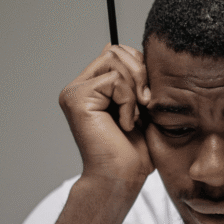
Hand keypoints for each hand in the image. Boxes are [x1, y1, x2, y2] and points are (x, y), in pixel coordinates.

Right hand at [59, 44, 153, 187]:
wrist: (121, 177)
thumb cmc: (133, 151)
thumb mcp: (140, 106)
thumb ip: (132, 79)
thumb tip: (115, 46)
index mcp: (92, 87)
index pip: (118, 53)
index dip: (140, 67)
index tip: (148, 97)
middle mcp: (78, 87)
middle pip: (117, 51)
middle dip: (141, 75)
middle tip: (146, 105)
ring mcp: (74, 92)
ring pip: (116, 62)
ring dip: (134, 91)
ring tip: (133, 117)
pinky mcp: (77, 98)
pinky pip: (114, 80)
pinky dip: (128, 103)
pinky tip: (125, 124)